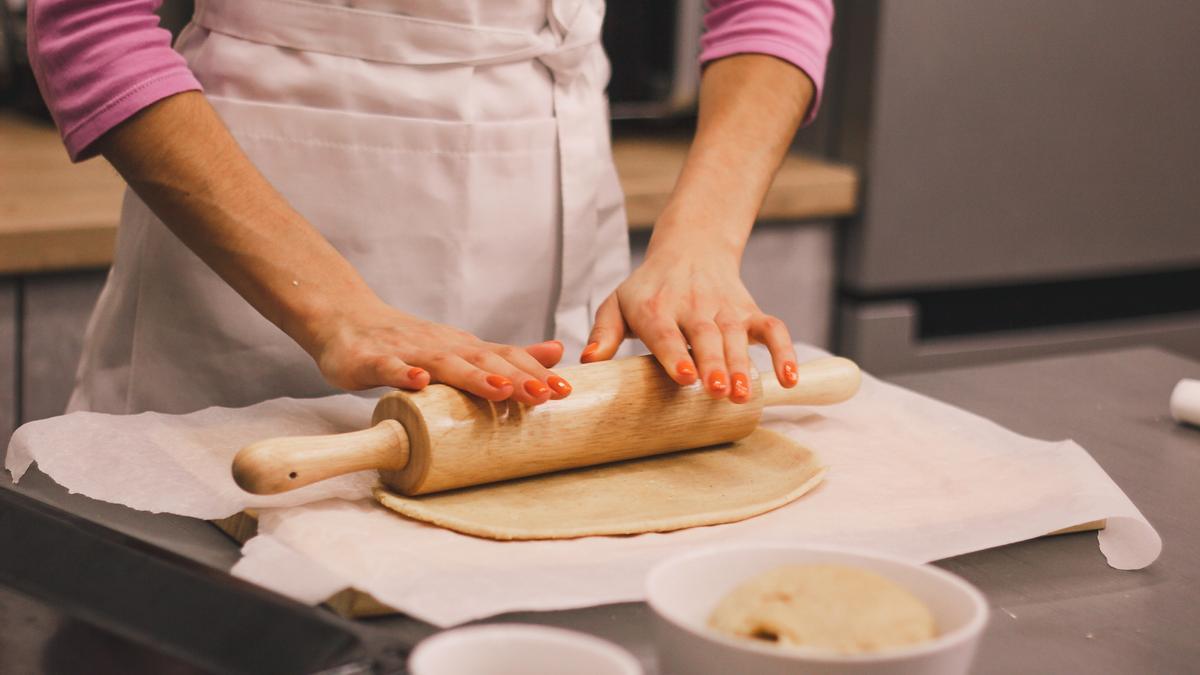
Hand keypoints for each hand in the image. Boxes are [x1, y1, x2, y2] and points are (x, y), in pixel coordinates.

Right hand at [308, 299, 571, 404]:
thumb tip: (557, 352)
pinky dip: (402, 374)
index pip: (506, 357)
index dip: (535, 373)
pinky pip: (388, 368)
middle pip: (483, 361)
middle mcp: (442, 346)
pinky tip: (418, 382)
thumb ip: (505, 355)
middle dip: (517, 377)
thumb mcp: (462, 348)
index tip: (567, 390)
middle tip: (547, 394)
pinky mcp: (371, 361)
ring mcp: (407, 352)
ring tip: (501, 390)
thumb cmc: (409, 343)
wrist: (346, 319)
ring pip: (444, 364)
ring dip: (473, 377)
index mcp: (464, 348)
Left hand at [583, 246, 798, 403]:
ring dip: (743, 364)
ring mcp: (725, 308)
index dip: (675, 353)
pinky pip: (773, 329)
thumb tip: (588, 361)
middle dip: (714, 362)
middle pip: (706, 336)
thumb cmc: (648, 290)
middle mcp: (693, 306)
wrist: (690, 249)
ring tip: (743, 394)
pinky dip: (785, 352)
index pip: (665, 332)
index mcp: (656, 307)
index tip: (684, 377)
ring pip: (738, 336)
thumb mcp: (617, 304)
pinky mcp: (750, 311)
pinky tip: (788, 380)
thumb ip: (604, 333)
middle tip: (717, 390)